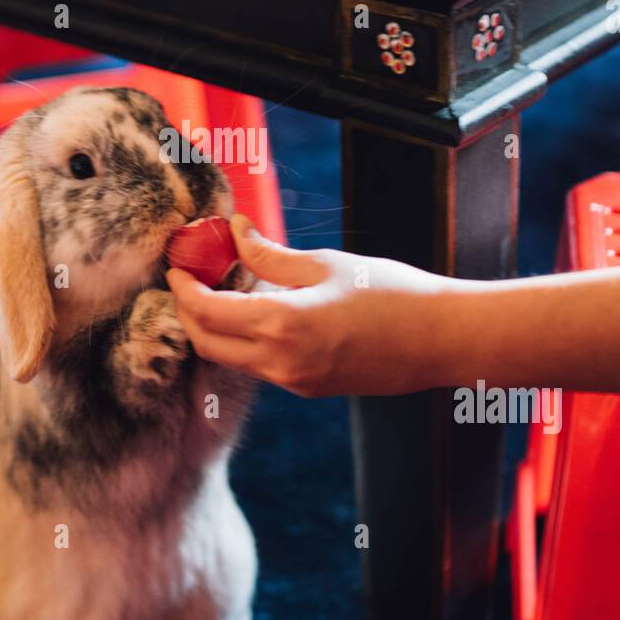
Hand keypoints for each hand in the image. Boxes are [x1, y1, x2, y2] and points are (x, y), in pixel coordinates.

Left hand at [166, 215, 453, 397]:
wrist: (442, 340)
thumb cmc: (392, 293)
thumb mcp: (325, 264)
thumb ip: (271, 255)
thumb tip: (235, 231)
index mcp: (282, 326)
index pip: (206, 312)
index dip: (184, 287)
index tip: (177, 264)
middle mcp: (281, 363)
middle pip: (207, 343)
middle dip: (190, 311)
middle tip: (191, 276)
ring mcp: (294, 382)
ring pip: (231, 357)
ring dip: (216, 326)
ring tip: (222, 286)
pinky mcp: (309, 388)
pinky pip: (259, 365)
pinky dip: (244, 339)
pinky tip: (256, 309)